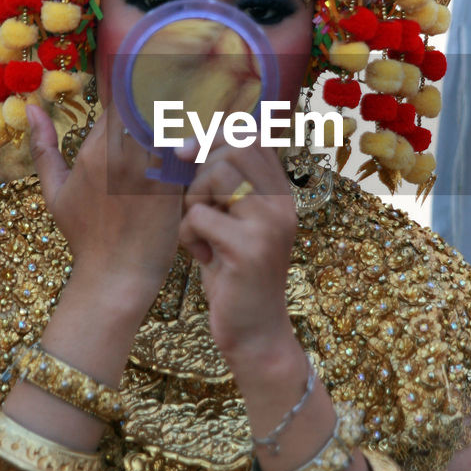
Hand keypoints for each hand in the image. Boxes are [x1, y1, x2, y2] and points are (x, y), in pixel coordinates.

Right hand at [27, 104, 181, 311]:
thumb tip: (32, 107)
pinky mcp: (173, 186)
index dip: (137, 95)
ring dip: (181, 122)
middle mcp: (120, 155)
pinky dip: (194, 146)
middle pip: (150, 107)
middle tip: (177, 105)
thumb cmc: (86, 236)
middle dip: (162, 104)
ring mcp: (148, 171)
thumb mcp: (54, 192)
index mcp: (93, 151)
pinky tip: (199, 150)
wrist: (116, 276)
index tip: (149, 99)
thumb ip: (43, 148)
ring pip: (172, 126)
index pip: (121, 101)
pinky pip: (188, 152)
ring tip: (192, 125)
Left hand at [179, 139, 297, 360]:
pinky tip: (203, 258)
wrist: (255, 334)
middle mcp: (282, 204)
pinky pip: (199, 216)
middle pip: (233, 149)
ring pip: (216, 176)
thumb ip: (224, 188)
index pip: (252, 136)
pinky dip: (188, 236)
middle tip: (198, 208)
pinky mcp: (249, 249)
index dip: (214, 136)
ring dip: (193, 203)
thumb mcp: (234, 224)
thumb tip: (187, 145)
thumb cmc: (235, 276)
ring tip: (202, 234)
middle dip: (201, 173)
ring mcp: (270, 225)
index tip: (187, 154)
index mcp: (280, 194)